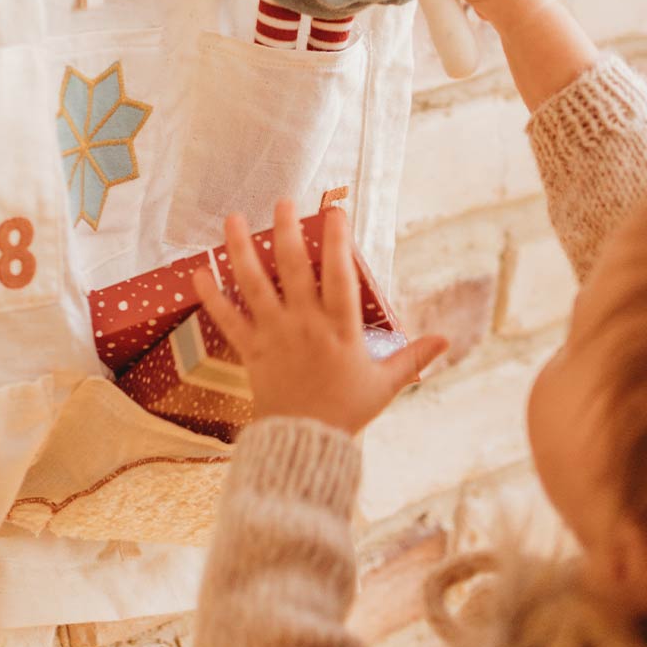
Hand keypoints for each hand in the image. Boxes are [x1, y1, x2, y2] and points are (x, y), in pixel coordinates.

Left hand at [194, 203, 446, 435]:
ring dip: (241, 250)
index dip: (337, 242)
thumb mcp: (387, 384)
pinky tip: (198, 272)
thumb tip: (448, 339)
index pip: (340, 276)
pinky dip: (212, 297)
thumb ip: (413, 356)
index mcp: (340, 329)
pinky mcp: (251, 351)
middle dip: (286, 231)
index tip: (335, 212)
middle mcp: (304, 325)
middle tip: (282, 201)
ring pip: (254, 285)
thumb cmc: (347, 413)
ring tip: (234, 218)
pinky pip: (228, 320)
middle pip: (293, 269)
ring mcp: (274, 335)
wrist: (306, 446)